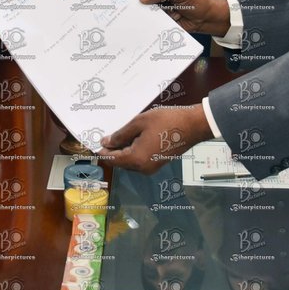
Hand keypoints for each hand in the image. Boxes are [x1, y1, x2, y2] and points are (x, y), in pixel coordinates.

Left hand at [97, 104, 211, 172]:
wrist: (193, 126)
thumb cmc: (166, 121)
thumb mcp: (139, 122)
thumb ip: (120, 134)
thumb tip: (106, 142)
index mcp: (136, 159)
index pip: (112, 158)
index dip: (102, 150)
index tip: (95, 141)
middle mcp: (142, 168)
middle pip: (120, 162)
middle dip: (112, 150)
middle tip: (107, 134)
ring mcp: (151, 168)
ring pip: (129, 162)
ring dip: (123, 150)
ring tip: (121, 133)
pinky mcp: (157, 164)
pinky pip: (139, 160)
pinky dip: (133, 151)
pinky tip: (134, 137)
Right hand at [136, 0, 229, 33]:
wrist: (206, 18)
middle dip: (138, 2)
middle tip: (135, 10)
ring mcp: (157, 3)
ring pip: (143, 7)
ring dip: (143, 13)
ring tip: (141, 19)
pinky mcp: (159, 15)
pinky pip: (149, 18)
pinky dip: (148, 21)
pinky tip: (147, 25)